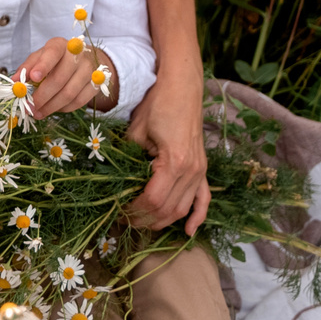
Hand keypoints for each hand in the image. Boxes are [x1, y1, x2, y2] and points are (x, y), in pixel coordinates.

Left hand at [17, 40, 116, 118]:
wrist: (85, 60)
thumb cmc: (56, 59)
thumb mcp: (40, 57)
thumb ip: (27, 67)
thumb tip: (14, 81)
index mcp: (60, 45)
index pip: (52, 53)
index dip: (43, 66)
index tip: (33, 78)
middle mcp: (77, 55)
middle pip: (59, 79)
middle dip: (42, 96)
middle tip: (29, 108)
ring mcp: (89, 70)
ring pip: (69, 93)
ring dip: (51, 107)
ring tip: (38, 113)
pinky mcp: (96, 84)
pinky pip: (79, 101)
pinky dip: (64, 109)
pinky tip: (54, 110)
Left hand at [124, 70, 210, 235]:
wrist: (182, 87)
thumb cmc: (157, 105)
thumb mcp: (135, 132)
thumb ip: (128, 160)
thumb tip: (116, 184)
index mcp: (175, 163)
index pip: (152, 200)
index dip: (134, 211)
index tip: (118, 212)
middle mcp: (192, 171)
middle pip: (168, 210)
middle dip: (145, 220)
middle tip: (124, 220)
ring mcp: (200, 171)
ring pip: (183, 208)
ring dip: (163, 221)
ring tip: (143, 223)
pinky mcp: (203, 168)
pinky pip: (204, 199)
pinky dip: (197, 217)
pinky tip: (189, 232)